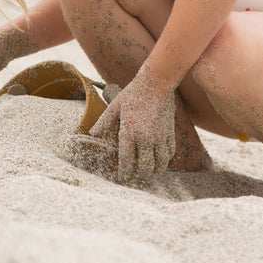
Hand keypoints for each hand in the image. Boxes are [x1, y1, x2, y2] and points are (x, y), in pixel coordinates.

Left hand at [89, 65, 175, 183]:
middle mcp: (145, 138)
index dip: (124, 173)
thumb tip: (92, 133)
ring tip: (150, 172)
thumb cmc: (133, 93)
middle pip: (146, 167)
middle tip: (137, 179)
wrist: (156, 83)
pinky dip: (165, 159)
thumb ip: (104, 121)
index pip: (126, 162)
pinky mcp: (170, 132)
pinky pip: (169, 152)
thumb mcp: (115, 105)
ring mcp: (159, 136)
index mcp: (129, 133)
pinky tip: (161, 159)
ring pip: (161, 163)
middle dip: (141, 176)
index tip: (123, 178)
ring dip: (155, 170)